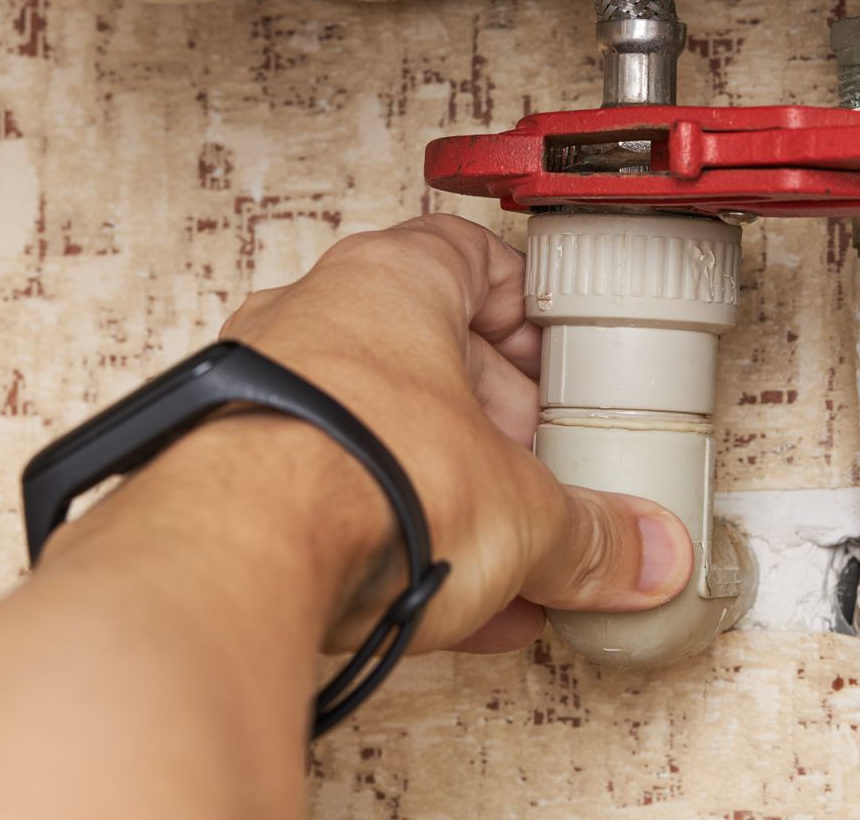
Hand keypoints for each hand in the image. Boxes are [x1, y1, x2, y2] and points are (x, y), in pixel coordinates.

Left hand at [200, 214, 691, 653]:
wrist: (234, 559)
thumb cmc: (356, 476)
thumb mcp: (523, 512)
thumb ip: (593, 535)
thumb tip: (642, 553)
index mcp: (392, 281)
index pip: (472, 256)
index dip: (525, 308)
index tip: (555, 352)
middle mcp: (311, 318)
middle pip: (424, 352)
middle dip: (489, 422)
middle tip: (532, 469)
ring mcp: (255, 393)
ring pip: (368, 429)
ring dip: (434, 487)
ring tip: (488, 552)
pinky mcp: (218, 472)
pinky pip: (320, 492)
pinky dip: (378, 536)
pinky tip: (430, 602)